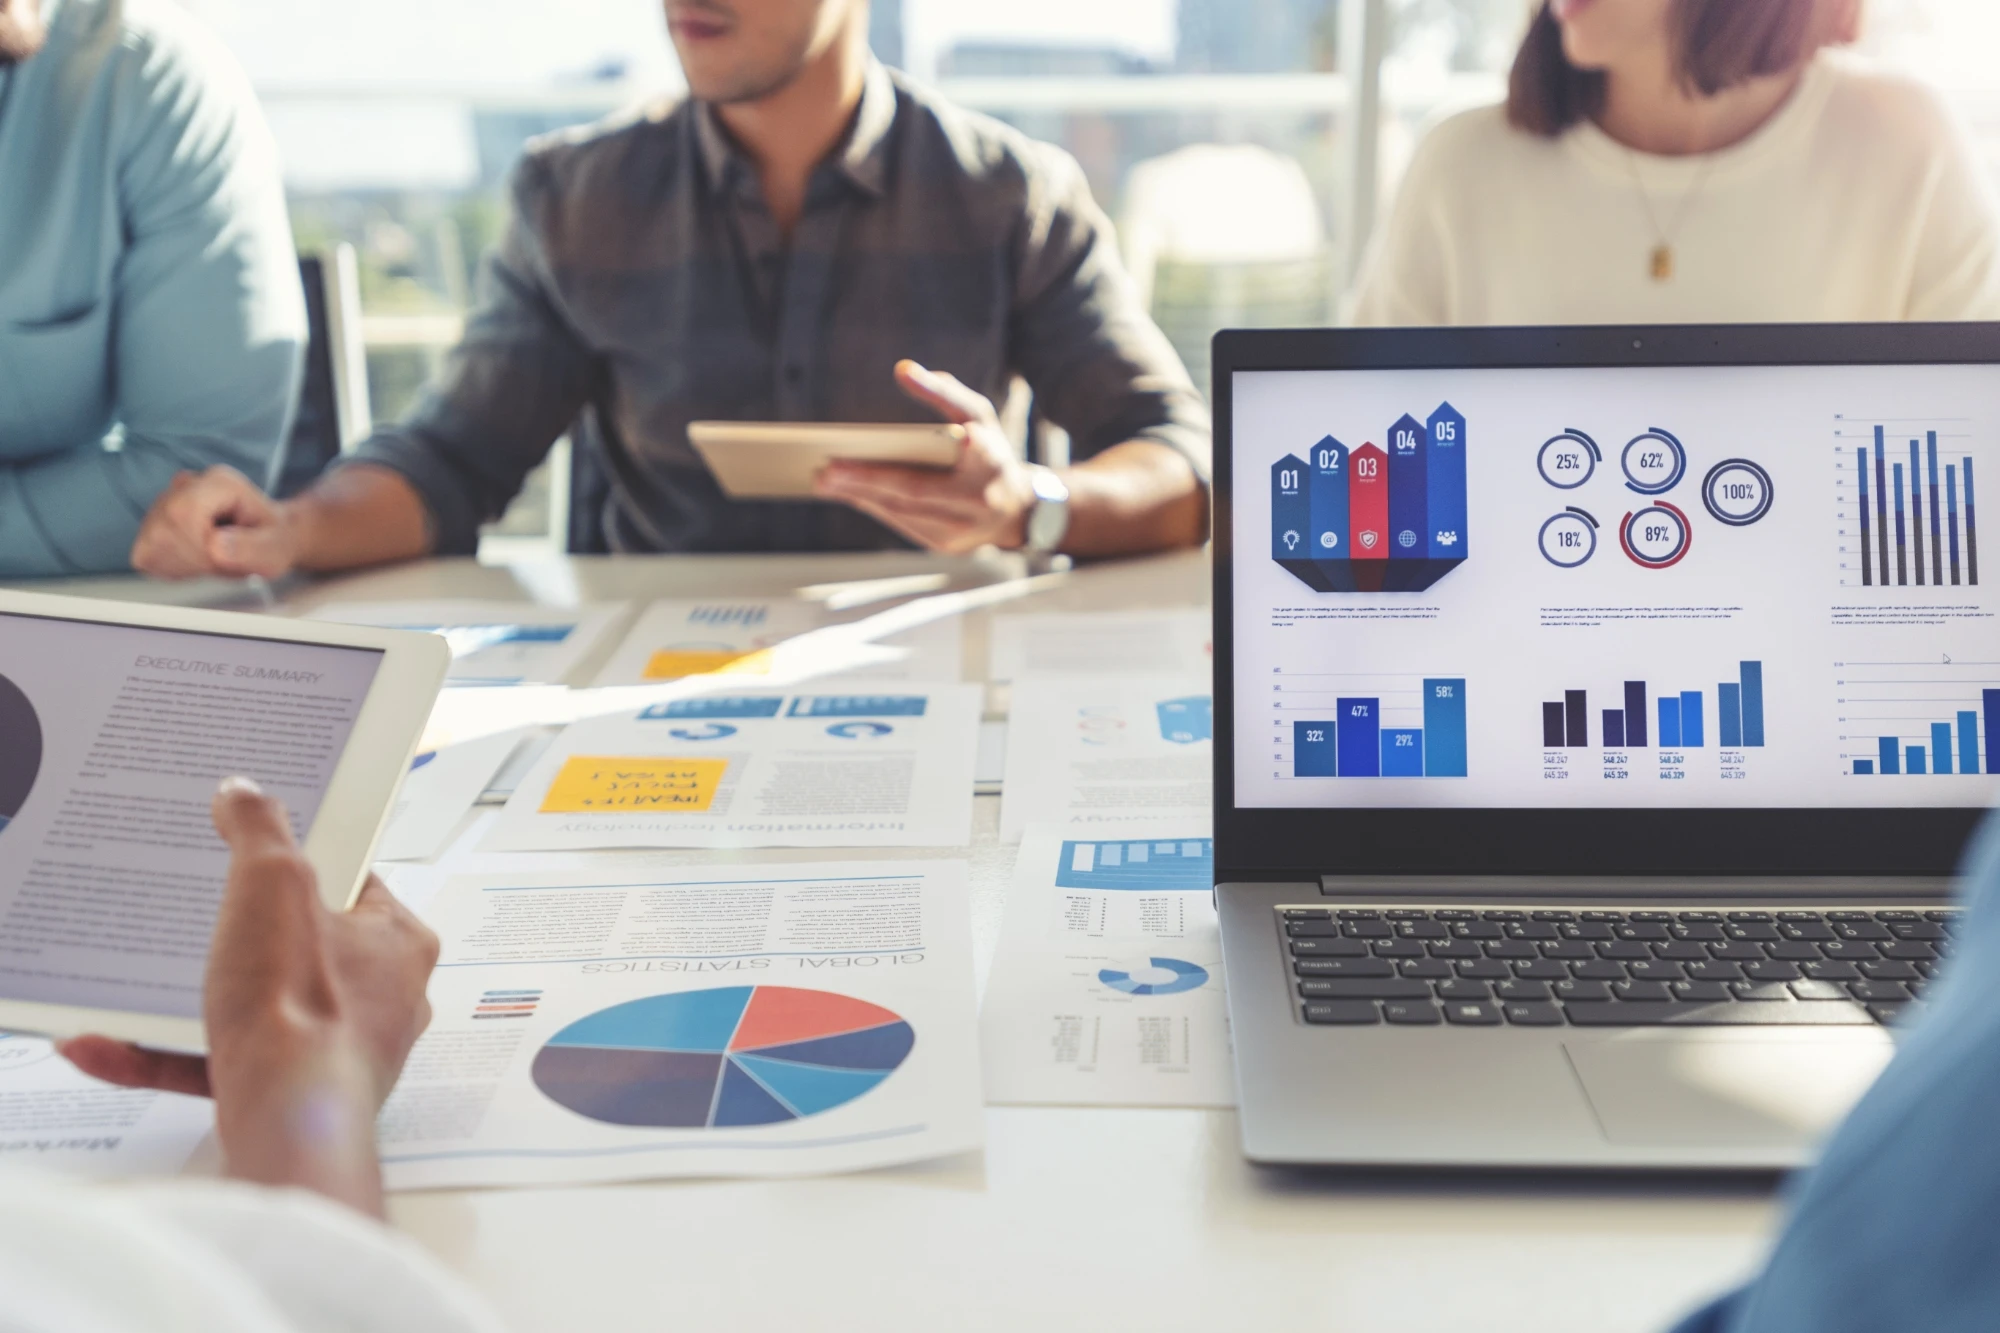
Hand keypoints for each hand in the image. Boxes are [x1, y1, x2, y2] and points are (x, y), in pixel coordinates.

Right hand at [62, 778, 439, 1216]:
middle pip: (305, 949)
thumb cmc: (299, 1007)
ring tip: (141, 981)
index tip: (255, 861)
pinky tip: (108, 1042)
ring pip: (260, 1011)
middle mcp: (386, 1000)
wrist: (286, 1122)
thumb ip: (259, 831)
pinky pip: (224, 1065)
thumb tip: (246, 793)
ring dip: (195, 998)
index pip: (354, 886)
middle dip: (245, 938)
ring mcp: (342, 1053)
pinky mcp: (295, 1096)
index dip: (302, 869)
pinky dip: (168, 1052)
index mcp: (400, 943)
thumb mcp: (273, 883)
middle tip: (198, 921)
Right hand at [131, 466, 301, 579]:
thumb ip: (252, 548)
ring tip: (212, 561)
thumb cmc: (271, 540)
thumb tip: (215, 546)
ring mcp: (163, 502)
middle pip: (163, 529)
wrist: (265, 538)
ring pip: (150, 543)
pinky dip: (170, 568)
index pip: (183, 513)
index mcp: (219, 482)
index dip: (198, 546)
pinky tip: (194, 563)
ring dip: (183, 566)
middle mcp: (186, 485)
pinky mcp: (150, 525)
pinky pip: (144, 554)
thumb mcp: (276, 548)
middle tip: (222, 563)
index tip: (223, 560)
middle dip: (193, 560)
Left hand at [813, 360, 1040, 553]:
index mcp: (991, 460)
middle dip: (868, 480)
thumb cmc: (988, 453)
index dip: (963, 443)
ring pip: (904, 512)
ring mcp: (964, 528)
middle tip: (827, 470)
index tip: (957, 437)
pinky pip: (903, 525)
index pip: (974, 448)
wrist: (1015, 510)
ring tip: (826, 481)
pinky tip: (848, 493)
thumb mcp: (977, 416)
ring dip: (861, 496)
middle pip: (917, 490)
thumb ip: (944, 391)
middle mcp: (981, 498)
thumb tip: (902, 369)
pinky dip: (875, 506)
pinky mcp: (948, 546)